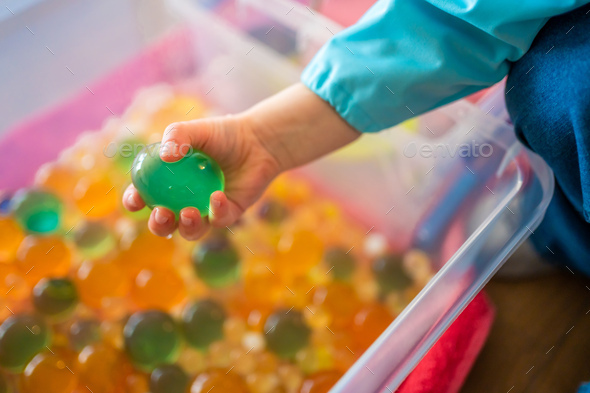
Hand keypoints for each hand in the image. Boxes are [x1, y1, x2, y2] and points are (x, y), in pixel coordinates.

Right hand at [122, 84, 359, 240]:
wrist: (257, 141)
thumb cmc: (222, 134)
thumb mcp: (195, 130)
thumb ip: (177, 137)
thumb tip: (164, 156)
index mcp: (168, 181)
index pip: (144, 195)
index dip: (134, 201)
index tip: (135, 200)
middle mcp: (183, 199)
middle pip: (164, 223)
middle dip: (158, 225)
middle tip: (162, 213)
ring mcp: (205, 210)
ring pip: (190, 230)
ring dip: (187, 226)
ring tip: (190, 212)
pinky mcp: (228, 215)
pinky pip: (218, 221)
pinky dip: (216, 211)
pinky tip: (218, 197)